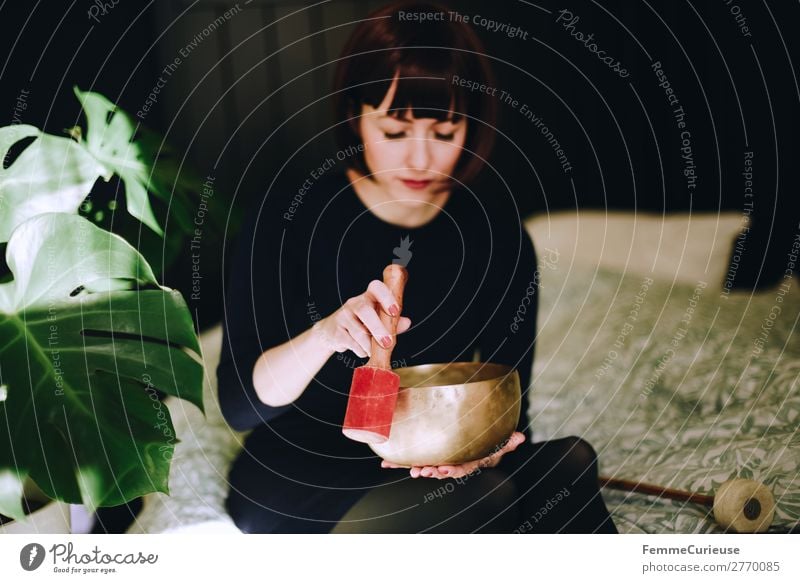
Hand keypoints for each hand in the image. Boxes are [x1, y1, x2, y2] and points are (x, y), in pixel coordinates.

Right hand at [313, 280, 410, 357]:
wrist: (331, 333)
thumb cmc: (359, 324)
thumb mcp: (377, 320)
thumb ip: (392, 322)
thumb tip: (406, 322)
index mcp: (368, 297)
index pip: (376, 288)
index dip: (386, 297)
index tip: (395, 311)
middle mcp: (354, 303)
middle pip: (364, 311)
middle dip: (378, 328)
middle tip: (387, 342)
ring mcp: (343, 316)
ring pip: (359, 332)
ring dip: (370, 345)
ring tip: (375, 351)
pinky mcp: (336, 332)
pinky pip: (351, 343)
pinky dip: (361, 350)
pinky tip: (363, 350)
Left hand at [380, 432, 526, 478]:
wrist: (477, 445)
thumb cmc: (487, 444)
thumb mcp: (500, 442)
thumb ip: (508, 441)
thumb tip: (520, 438)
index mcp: (468, 460)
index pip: (462, 467)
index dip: (454, 470)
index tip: (446, 469)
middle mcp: (452, 462)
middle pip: (441, 469)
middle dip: (431, 471)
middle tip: (422, 471)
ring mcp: (439, 458)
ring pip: (426, 465)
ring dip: (416, 468)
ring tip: (410, 470)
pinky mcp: (426, 453)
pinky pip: (412, 458)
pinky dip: (398, 461)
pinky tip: (386, 464)